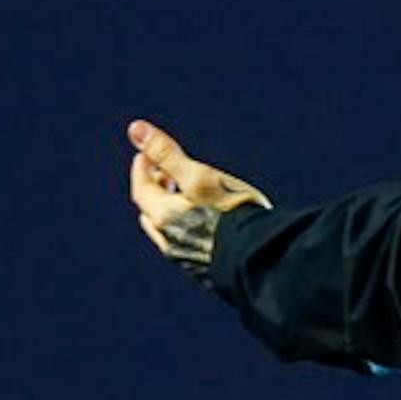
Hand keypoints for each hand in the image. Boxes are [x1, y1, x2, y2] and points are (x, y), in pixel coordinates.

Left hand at [125, 119, 272, 270]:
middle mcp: (170, 240)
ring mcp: (187, 258)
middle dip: (154, 191)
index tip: (146, 155)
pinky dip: (188, 230)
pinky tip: (207, 227)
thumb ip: (167, 154)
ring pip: (169, 231)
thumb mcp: (199, 177)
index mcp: (164, 216)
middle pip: (151, 212)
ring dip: (171, 213)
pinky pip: (188, 247)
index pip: (141, 189)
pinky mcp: (207, 271)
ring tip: (186, 202)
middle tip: (164, 175)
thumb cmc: (234, 214)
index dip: (142, 169)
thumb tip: (135, 128)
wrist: (265, 258)